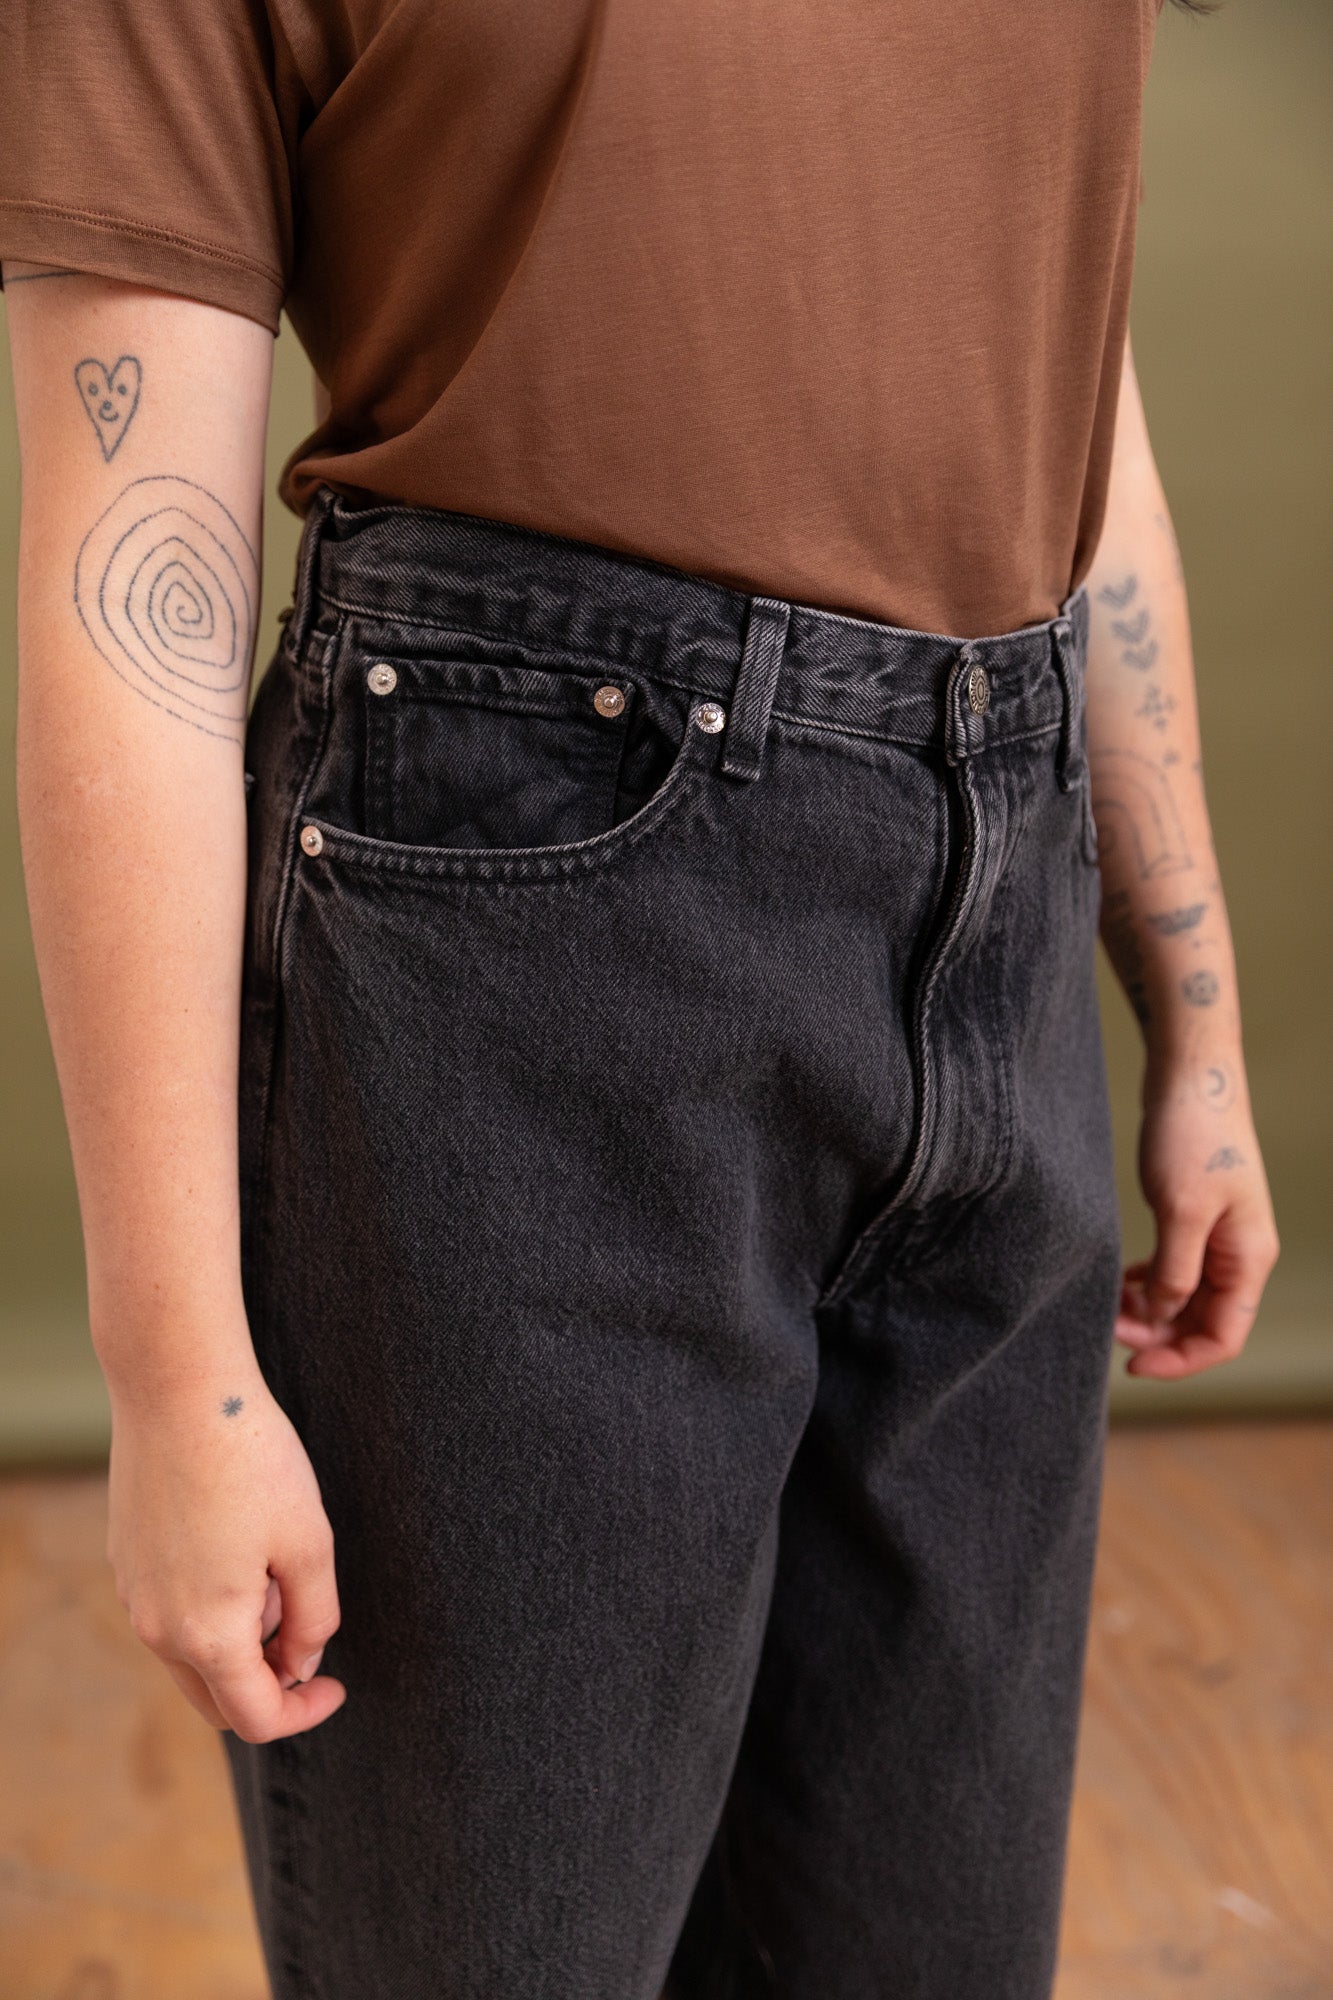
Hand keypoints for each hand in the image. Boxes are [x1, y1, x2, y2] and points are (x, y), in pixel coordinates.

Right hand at [106, 1353, 344, 1739]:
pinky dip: (211, 1609)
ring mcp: (135, 1595)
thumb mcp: (309, 1542)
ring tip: (275, 1569)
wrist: (179, 1392)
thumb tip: (303, 1662)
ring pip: (193, 1655)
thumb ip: (314, 1618)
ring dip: (240, 1642)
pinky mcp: (127, 1561)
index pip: (255, 1718)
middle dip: (269, 1684)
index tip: (337, 1686)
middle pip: (216, 1699)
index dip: (304, 1712)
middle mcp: (158, 1628)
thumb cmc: (252, 1461)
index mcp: (208, 1635)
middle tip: (308, 1632)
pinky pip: (172, 1612)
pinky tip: (240, 1546)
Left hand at [1115, 1049, 1279, 1379]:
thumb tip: (1162, 1318)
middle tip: (1107, 1328)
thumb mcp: (1180, 1210)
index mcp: (1248, 1258)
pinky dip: (1149, 1281)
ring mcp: (1218, 1235)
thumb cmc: (1191, 1136)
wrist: (1191, 1075)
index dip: (1180, 1360)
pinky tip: (1121, 1280)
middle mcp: (1239, 1253)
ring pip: (1186, 1297)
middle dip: (1157, 1335)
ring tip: (1108, 1305)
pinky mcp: (1194, 1216)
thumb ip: (1174, 1271)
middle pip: (1204, 1322)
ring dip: (1149, 1310)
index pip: (1224, 1336)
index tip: (1132, 1364)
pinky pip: (1176, 1268)